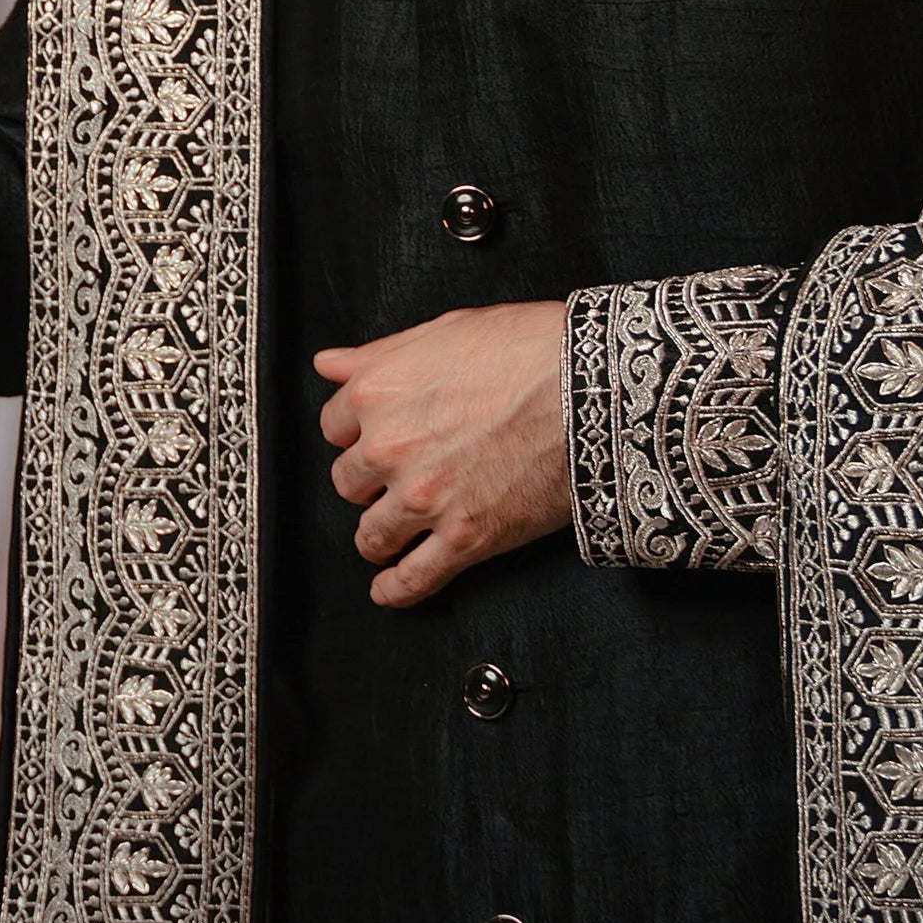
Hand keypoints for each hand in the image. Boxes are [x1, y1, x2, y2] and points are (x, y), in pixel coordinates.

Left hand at [312, 300, 573, 607]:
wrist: (593, 387)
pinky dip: (396, 590)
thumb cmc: (528, 350)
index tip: (368, 439)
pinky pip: (414, 577)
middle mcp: (389, 449)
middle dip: (367, 481)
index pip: (334, 426)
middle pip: (348, 481)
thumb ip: (380, 355)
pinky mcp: (465, 537)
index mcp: (378, 395)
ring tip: (389, 536)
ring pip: (372, 534)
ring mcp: (424, 498)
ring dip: (378, 535)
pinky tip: (387, 591)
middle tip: (395, 477)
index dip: (354, 433)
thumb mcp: (444, 332)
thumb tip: (329, 364)